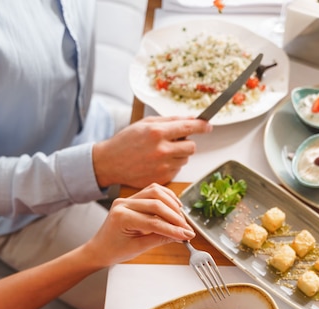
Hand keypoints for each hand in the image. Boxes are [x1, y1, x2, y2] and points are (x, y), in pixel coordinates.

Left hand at [82, 183, 194, 267]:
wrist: (100, 248)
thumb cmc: (114, 250)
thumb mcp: (138, 248)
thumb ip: (160, 239)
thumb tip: (180, 235)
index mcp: (122, 218)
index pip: (154, 222)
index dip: (173, 229)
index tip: (187, 235)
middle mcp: (123, 204)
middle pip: (156, 204)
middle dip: (175, 217)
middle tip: (187, 229)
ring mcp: (127, 199)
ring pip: (156, 192)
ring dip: (172, 204)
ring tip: (181, 219)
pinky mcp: (132, 198)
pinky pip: (152, 191)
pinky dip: (166, 197)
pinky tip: (174, 206)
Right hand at [92, 116, 212, 187]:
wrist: (110, 163)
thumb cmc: (126, 141)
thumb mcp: (145, 124)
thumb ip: (169, 121)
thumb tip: (191, 119)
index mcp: (157, 133)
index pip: (188, 127)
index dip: (202, 126)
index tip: (208, 125)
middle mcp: (162, 150)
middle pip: (191, 147)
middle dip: (186, 143)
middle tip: (175, 141)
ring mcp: (162, 166)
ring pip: (185, 160)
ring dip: (178, 155)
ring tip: (161, 153)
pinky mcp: (162, 178)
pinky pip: (177, 170)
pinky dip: (171, 166)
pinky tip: (157, 163)